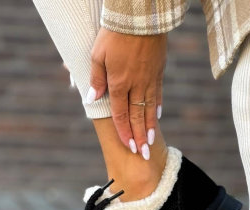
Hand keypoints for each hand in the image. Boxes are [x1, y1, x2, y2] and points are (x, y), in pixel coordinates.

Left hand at [87, 28, 166, 159]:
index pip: (121, 114)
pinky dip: (157, 107)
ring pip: (149, 109)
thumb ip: (96, 79)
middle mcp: (135, 85)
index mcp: (118, 82)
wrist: (139, 16)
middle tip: (142, 154)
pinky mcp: (158, 71)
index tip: (128, 146)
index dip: (124, 132)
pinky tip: (157, 117)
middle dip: (139, 137)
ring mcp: (148, 79)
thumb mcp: (98, 54)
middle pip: (136, 116)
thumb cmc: (114, 34)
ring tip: (151, 142)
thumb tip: (92, 100)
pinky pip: (157, 94)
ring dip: (149, 127)